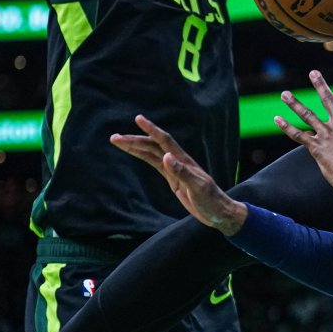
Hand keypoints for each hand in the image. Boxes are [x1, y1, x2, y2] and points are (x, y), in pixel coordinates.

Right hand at [110, 115, 246, 234]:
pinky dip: (143, 157)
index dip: (152, 129)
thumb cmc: (210, 200)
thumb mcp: (197, 188)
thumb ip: (182, 172)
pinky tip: (134, 152)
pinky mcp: (173, 178)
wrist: (218, 212)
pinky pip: (154, 164)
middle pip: (152, 146)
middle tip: (114, 137)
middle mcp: (178, 162)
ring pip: (151, 154)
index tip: (138, 119)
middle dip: (134, 140)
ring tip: (117, 141)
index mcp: (184, 161)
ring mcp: (174, 169)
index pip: (165, 141)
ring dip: (135, 147)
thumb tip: (166, 156)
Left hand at [274, 70, 332, 197]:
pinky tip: (277, 118)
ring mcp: (327, 135)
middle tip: (313, 73)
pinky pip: (298, 135)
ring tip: (284, 94)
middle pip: (328, 101)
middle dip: (320, 85)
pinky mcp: (316, 147)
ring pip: (308, 115)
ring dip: (294, 103)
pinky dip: (286, 126)